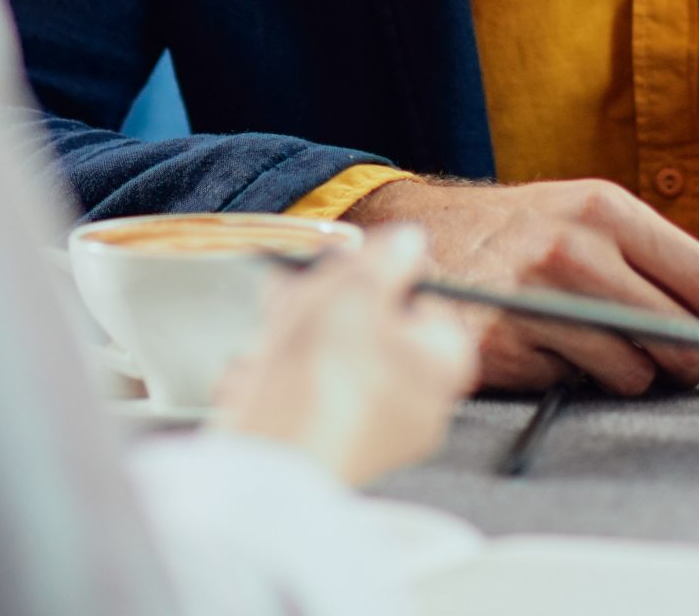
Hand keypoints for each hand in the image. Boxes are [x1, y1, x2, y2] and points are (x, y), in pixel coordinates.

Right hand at [209, 224, 480, 483]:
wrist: (274, 456)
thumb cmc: (326, 374)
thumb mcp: (357, 288)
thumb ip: (386, 257)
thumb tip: (409, 240)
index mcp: (444, 365)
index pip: (425, 302)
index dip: (383, 275)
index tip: (348, 262)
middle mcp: (419, 404)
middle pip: (372, 330)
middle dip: (323, 305)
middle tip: (292, 292)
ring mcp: (374, 433)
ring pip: (329, 361)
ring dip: (291, 340)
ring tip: (267, 340)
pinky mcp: (328, 450)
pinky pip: (303, 396)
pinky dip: (275, 379)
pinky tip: (254, 375)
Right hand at [340, 176, 698, 392]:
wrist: (422, 239)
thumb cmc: (526, 234)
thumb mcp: (601, 224)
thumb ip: (683, 257)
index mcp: (605, 209)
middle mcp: (571, 247)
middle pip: (680, 334)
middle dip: (689, 362)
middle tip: (673, 364)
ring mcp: (531, 295)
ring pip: (634, 370)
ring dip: (630, 375)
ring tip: (599, 350)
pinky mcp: (499, 341)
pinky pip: (575, 385)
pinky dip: (574, 379)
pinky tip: (551, 352)